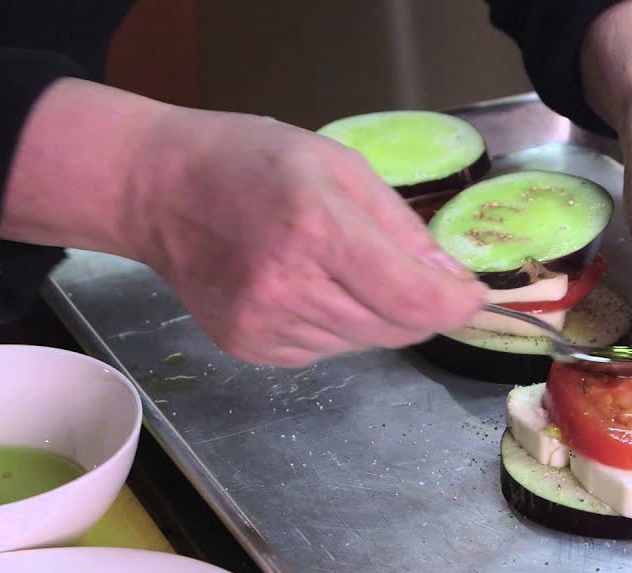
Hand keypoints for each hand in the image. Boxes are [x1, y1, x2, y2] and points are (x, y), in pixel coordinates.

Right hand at [0, 79, 484, 366]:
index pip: (414, 300)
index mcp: (316, 230)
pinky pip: (326, 351)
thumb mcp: (337, 165)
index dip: (457, 304)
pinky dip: (337, 325)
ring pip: (363, 343)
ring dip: (375, 315)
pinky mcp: (250, 349)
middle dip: (418, 305)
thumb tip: (452, 281)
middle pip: (396, 329)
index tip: (472, 294)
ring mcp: (265, 327)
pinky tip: (307, 286)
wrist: (158, 191)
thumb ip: (400, 226)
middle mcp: (289, 289)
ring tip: (338, 266)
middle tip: (408, 270)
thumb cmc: (250, 161)